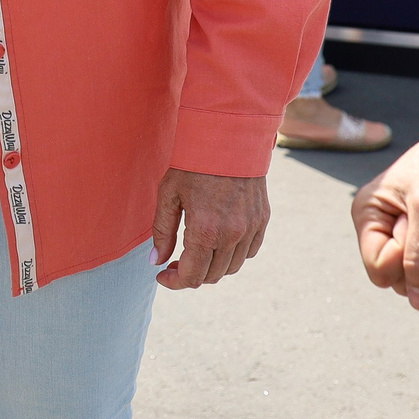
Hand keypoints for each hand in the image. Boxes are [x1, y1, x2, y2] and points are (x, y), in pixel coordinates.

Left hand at [151, 168, 267, 288]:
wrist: (228, 137)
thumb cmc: (192, 164)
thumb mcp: (168, 195)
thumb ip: (162, 231)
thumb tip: (156, 262)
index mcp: (205, 230)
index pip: (192, 276)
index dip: (175, 282)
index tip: (163, 276)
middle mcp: (231, 234)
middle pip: (211, 276)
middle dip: (191, 275)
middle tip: (175, 263)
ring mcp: (250, 228)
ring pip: (232, 268)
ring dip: (212, 267)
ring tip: (196, 252)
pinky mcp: (262, 220)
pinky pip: (249, 252)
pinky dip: (233, 255)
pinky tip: (219, 242)